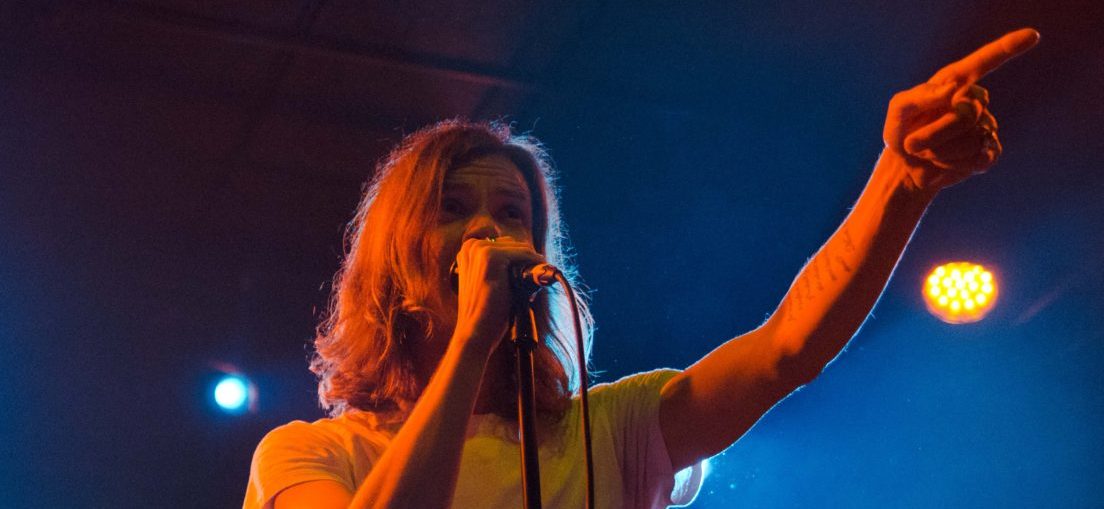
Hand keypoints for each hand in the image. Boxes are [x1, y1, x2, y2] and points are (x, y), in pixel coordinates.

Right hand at [450, 236, 543, 351]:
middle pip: (511, 244)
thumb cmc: (485, 311)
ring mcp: (480, 250)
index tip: (529, 271)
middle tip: (532, 280)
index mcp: (468, 251)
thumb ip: (502, 269)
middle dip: (525, 260)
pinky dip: (534, 261)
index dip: (518, 258)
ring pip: (518, 248)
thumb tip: (532, 262)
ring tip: (534, 281)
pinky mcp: (491, 257)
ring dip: (530, 262)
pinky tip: (540, 272)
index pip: (503, 245)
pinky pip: (523, 253)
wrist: (476, 330)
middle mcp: (472, 246)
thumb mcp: (488, 283)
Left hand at [883, 28, 1039, 190]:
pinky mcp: (989, 152)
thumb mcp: (900, 111)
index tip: (1032, 35)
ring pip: (970, 141)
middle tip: (914, 143)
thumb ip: (920, 96)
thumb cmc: (902, 132)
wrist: (907, 167)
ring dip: (939, 153)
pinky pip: (978, 159)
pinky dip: (953, 165)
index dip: (1007, 48)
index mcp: (955, 82)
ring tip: (929, 152)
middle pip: (965, 116)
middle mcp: (974, 101)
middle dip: (933, 135)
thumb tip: (953, 89)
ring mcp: (986, 126)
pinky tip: (945, 162)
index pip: (983, 62)